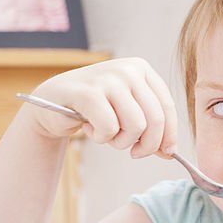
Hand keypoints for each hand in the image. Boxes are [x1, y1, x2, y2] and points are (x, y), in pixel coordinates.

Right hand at [27, 57, 177, 157]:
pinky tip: (89, 128)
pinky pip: (110, 128)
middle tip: (134, 152)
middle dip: (147, 145)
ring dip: (121, 142)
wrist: (52, 102)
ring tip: (106, 134)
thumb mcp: (127, 112)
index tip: (165, 153)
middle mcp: (127, 69)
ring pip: (136, 126)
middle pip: (155, 119)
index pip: (167, 106)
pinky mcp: (88, 92)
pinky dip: (101, 138)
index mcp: (141, 69)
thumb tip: (170, 152)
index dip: (169, 135)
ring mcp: (108, 78)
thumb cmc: (94, 109)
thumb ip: (150, 127)